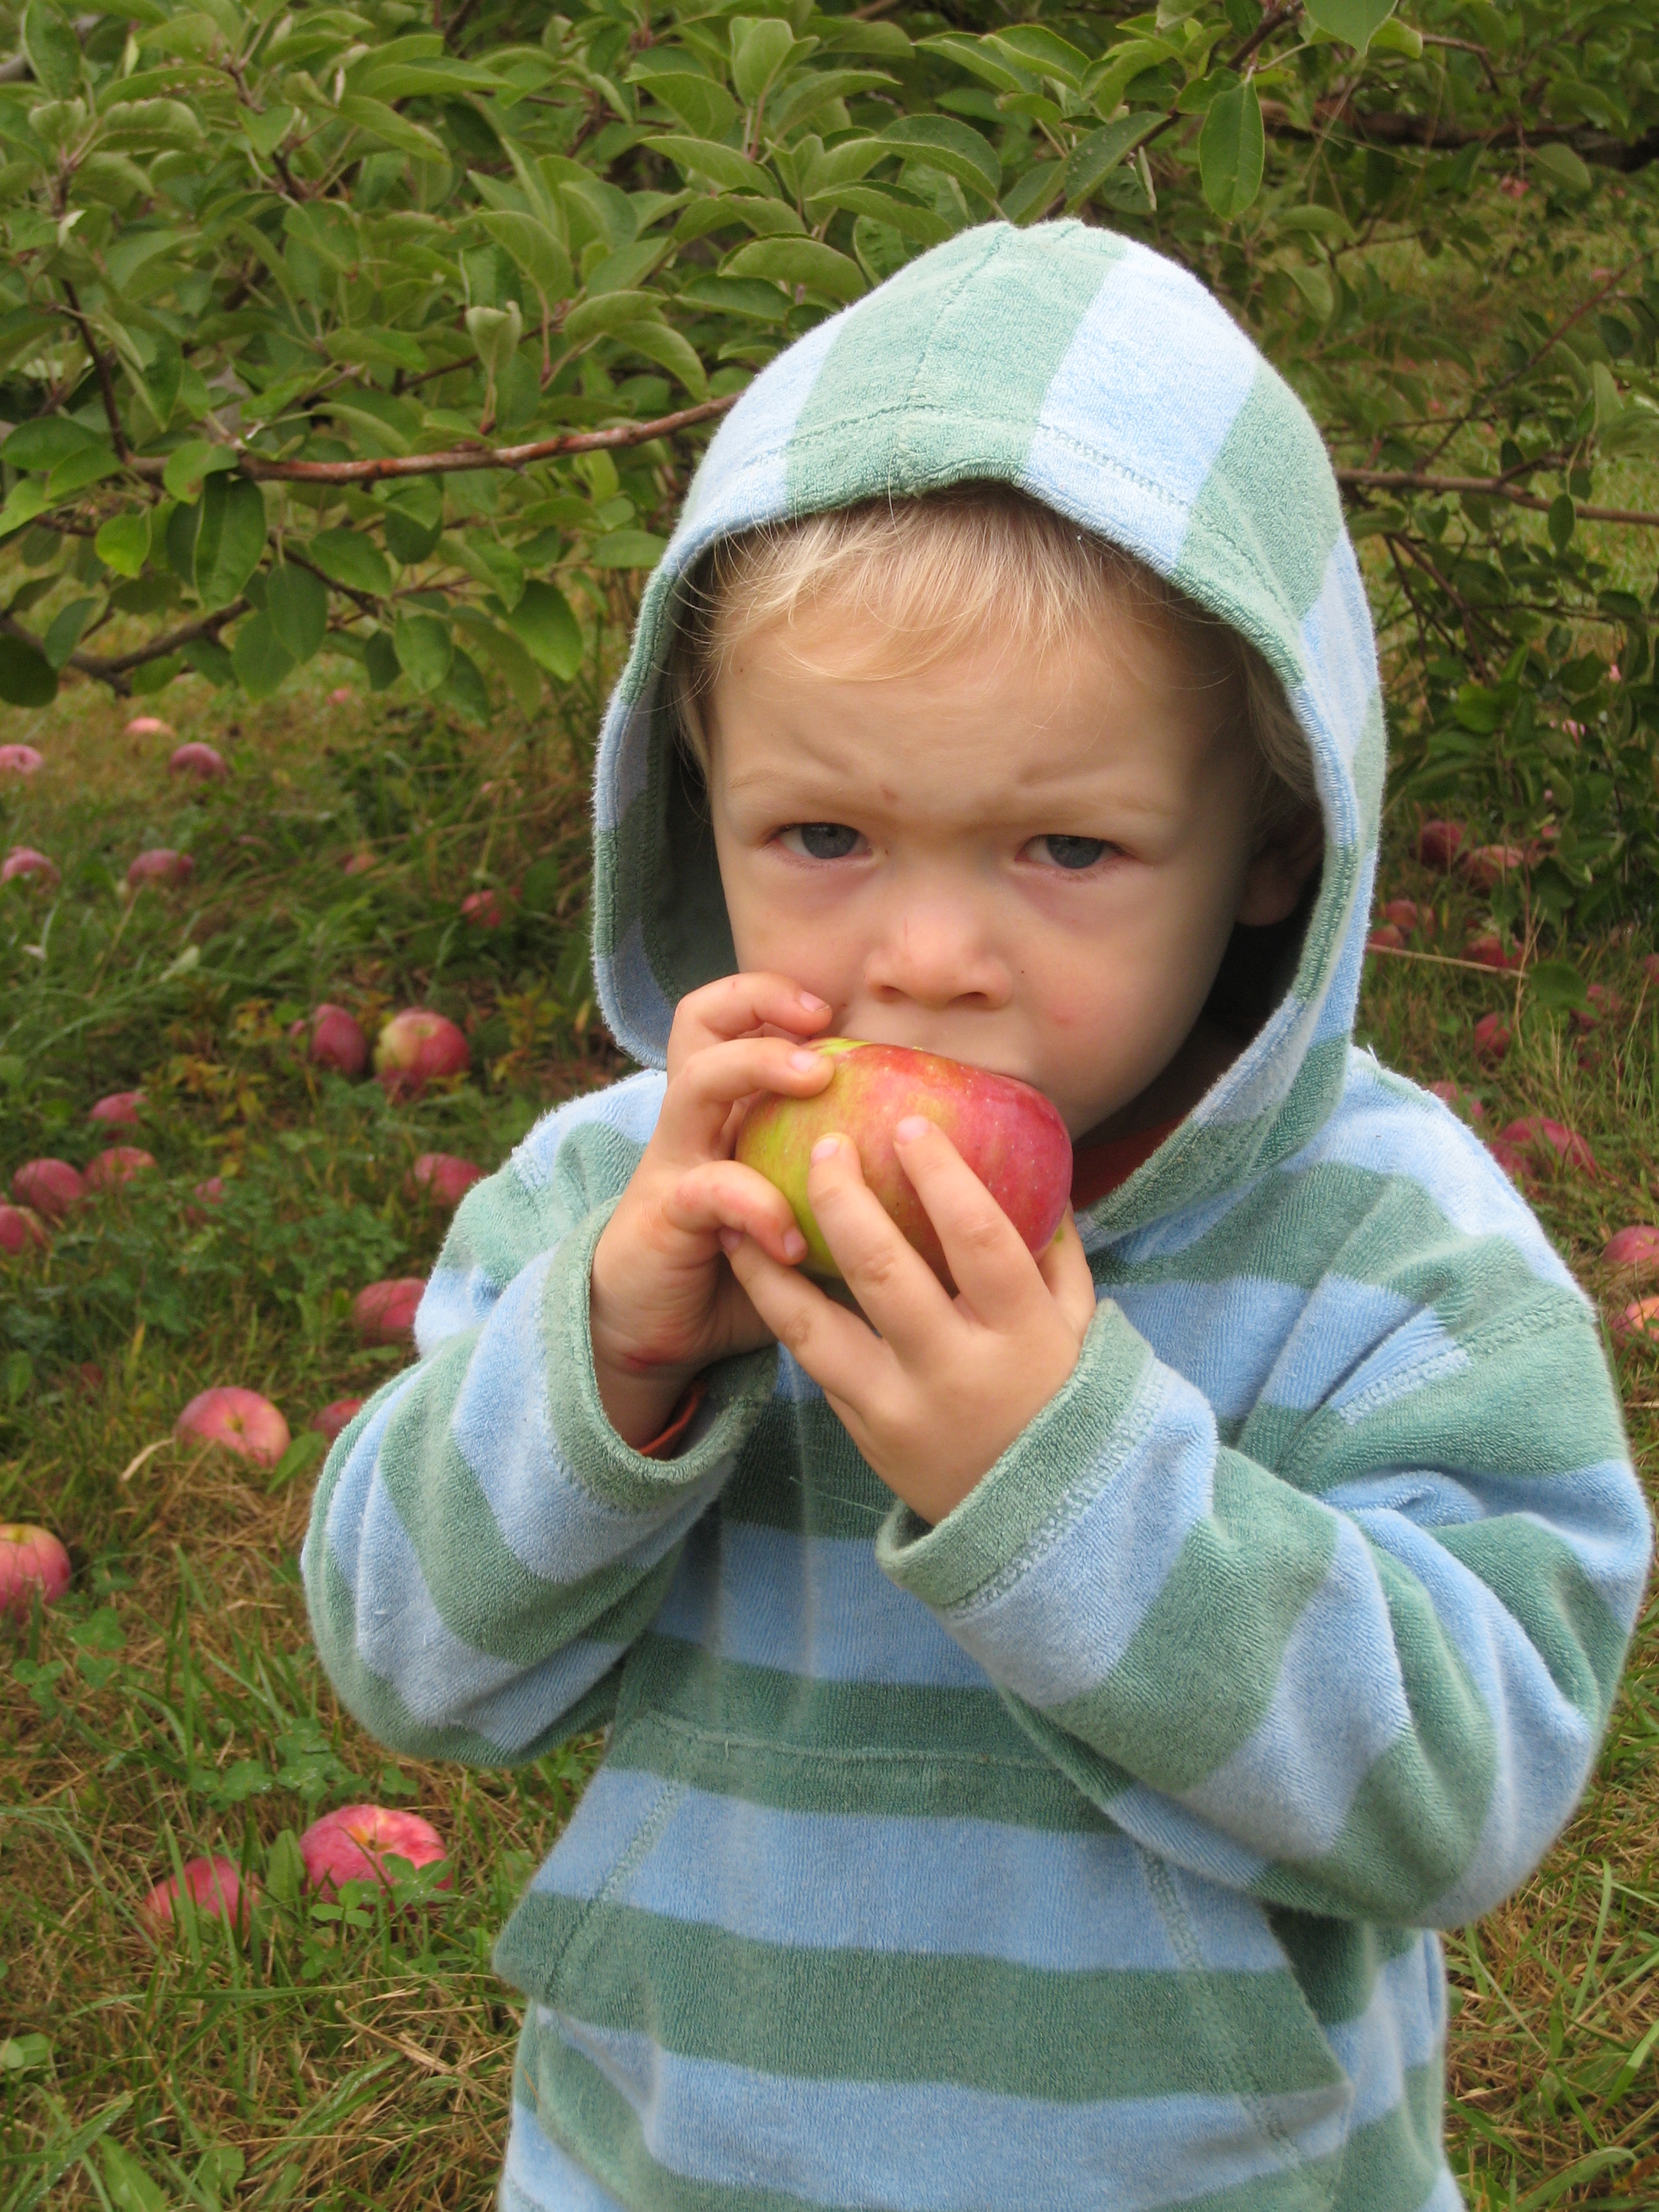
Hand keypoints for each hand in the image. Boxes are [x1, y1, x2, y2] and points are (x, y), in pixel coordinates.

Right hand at [589, 973, 835, 1446]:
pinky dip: (758, 1205)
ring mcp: (676, 1162)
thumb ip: (849, 1187)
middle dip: (759, 998)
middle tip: (820, 1018)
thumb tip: (955, 1179)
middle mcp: (696, 1122)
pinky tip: (791, 1240)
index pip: (731, 1017)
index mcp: (727, 1111)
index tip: (831, 1009)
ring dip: (759, 1064)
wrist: (655, 1329)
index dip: (772, 994)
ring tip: (817, 1077)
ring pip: (699, 1081)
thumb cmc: (741, 1268)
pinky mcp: (665, 1215)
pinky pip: (711, 1189)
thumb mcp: (800, 1214)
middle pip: (700, 1020)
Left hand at [718, 1116, 1096, 1525]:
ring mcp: (900, 1407)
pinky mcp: (862, 1431)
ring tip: (745, 1202)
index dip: (940, 1173)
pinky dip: (781, 1306)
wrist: (1039, 1524)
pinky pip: (813, 1360)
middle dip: (843, 1196)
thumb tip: (1037, 1174)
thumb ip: (1057, 1255)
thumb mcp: (1081, 1329)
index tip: (908, 1124)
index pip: (977, 1236)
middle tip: (825, 1143)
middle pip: (883, 1268)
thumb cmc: (1061, 1402)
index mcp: (1021, 1335)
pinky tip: (755, 1261)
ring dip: (772, 1258)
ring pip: (815, 1324)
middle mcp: (955, 1370)